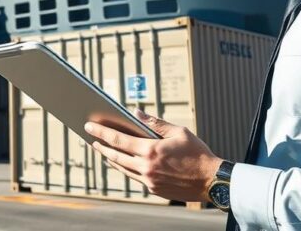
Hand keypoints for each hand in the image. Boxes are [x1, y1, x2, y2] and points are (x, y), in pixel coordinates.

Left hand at [84, 109, 221, 202]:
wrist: (211, 181)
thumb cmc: (197, 153)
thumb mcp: (178, 132)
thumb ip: (155, 123)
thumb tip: (136, 112)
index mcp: (151, 150)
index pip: (118, 139)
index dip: (101, 132)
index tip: (89, 126)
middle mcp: (146, 167)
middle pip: (115, 155)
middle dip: (100, 145)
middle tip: (90, 138)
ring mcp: (149, 180)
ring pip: (122, 168)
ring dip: (110, 158)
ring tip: (102, 149)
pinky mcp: (153, 189)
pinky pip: (133, 177)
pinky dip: (124, 168)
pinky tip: (120, 162)